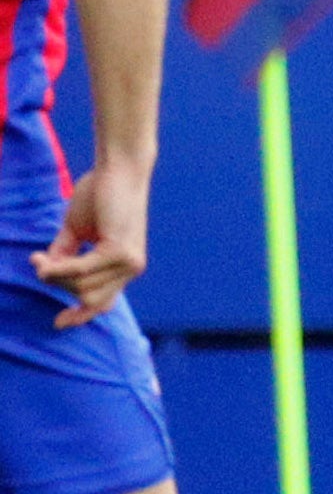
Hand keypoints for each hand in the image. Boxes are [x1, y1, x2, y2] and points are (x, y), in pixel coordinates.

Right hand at [35, 159, 147, 327]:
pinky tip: (44, 259)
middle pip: (86, 298)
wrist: (118, 169)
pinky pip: (81, 271)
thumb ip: (64, 255)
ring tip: (41, 256)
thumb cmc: (99, 196)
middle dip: (57, 284)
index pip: (104, 302)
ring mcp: (129, 263)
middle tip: (41, 262)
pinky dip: (59, 267)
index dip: (81, 315)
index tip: (58, 323)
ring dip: (55, 274)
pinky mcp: (120, 253)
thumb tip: (46, 275)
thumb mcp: (76, 232)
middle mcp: (130, 269)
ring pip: (81, 287)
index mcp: (122, 267)